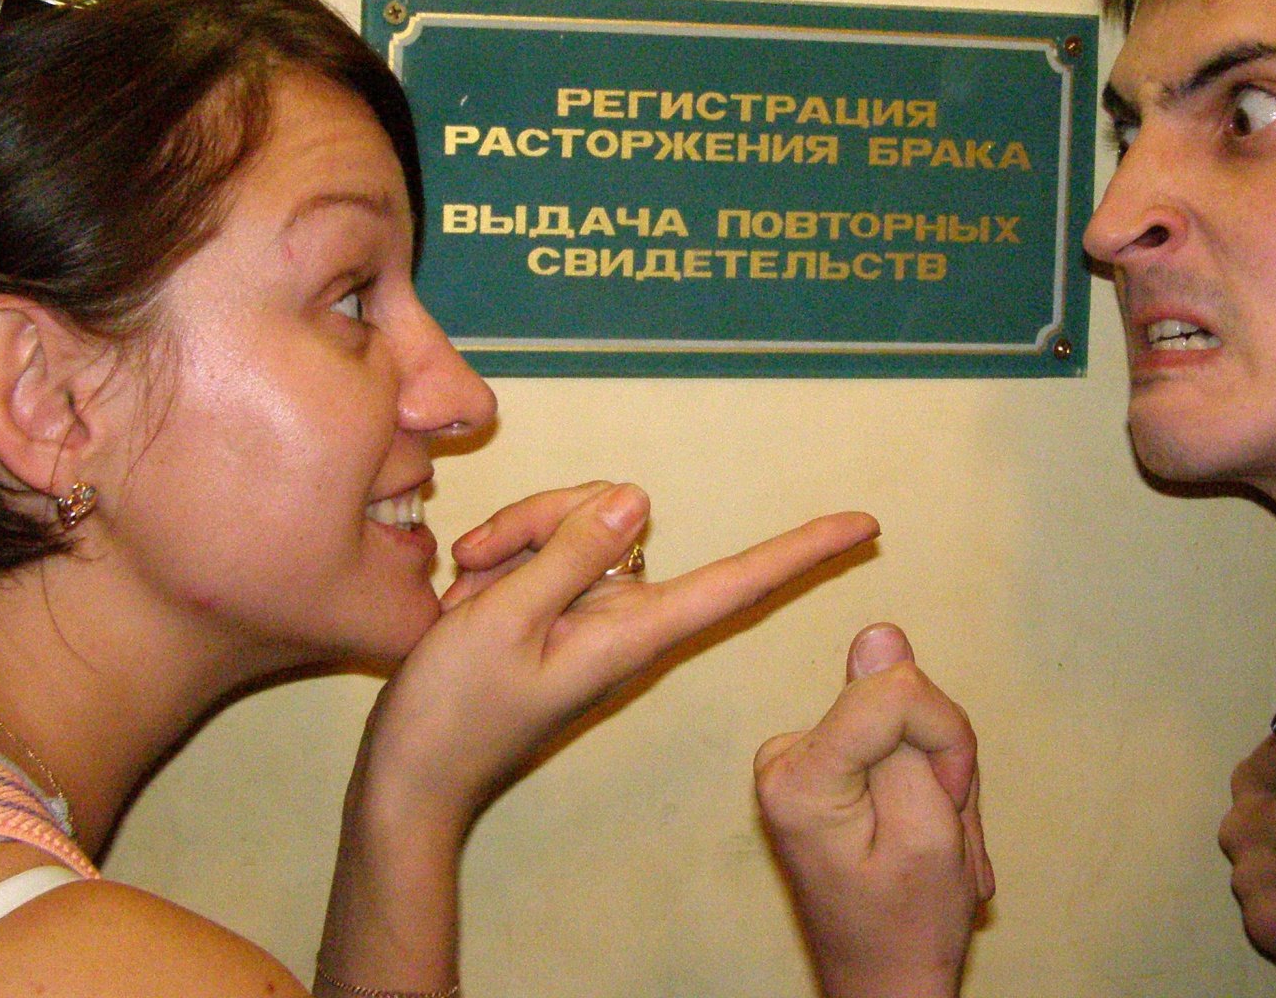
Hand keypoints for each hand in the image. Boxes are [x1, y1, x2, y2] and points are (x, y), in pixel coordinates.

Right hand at [368, 481, 880, 835]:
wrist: (409, 775)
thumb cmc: (453, 711)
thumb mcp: (502, 619)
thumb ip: (572, 554)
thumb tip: (639, 501)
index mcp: (633, 632)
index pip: (737, 582)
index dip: (802, 551)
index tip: (866, 527)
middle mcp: (625, 616)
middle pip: (619, 518)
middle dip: (543, 518)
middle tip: (479, 569)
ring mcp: (592, 609)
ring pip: (574, 521)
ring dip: (513, 539)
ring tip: (467, 591)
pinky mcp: (559, 603)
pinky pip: (544, 544)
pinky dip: (501, 558)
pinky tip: (466, 594)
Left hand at [755, 624, 990, 997]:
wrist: (883, 983)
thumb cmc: (909, 927)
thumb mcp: (929, 831)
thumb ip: (904, 728)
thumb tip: (877, 634)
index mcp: (800, 777)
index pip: (894, 692)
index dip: (945, 738)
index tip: (948, 802)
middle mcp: (782, 758)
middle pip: (896, 699)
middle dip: (941, 761)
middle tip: (944, 832)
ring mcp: (795, 759)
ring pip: (902, 719)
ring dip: (937, 778)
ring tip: (935, 841)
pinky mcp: (815, 762)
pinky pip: (887, 737)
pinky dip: (919, 782)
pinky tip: (921, 830)